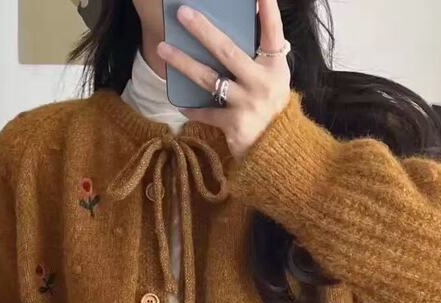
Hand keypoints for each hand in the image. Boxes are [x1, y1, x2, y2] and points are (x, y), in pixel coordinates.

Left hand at [157, 0, 290, 159]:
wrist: (278, 151)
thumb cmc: (272, 108)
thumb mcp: (275, 79)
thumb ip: (262, 55)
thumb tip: (249, 19)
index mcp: (275, 67)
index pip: (273, 32)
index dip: (267, 11)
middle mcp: (262, 83)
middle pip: (228, 51)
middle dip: (203, 30)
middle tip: (183, 13)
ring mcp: (247, 104)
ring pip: (209, 79)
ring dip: (184, 63)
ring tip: (163, 49)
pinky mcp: (235, 125)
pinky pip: (207, 113)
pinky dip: (193, 109)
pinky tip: (180, 103)